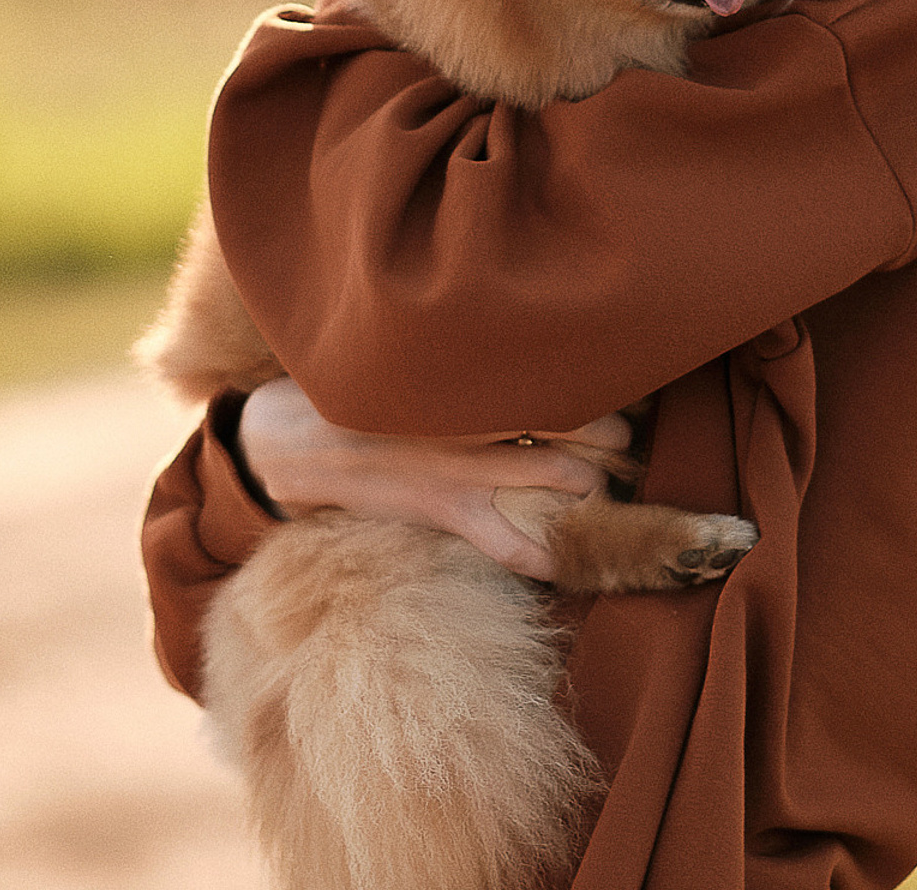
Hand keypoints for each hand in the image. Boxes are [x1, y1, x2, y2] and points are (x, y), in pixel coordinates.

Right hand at [239, 377, 632, 579]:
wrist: (287, 440)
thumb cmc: (349, 393)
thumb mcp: (399, 364)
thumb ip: (449, 362)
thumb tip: (504, 355)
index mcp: (459, 375)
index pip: (541, 372)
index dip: (587, 383)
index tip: (616, 386)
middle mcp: (468, 416)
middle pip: (562, 419)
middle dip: (602, 433)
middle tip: (628, 440)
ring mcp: (458, 465)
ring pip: (549, 471)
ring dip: (586, 480)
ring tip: (606, 483)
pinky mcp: (442, 508)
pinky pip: (503, 540)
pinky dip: (536, 553)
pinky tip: (559, 561)